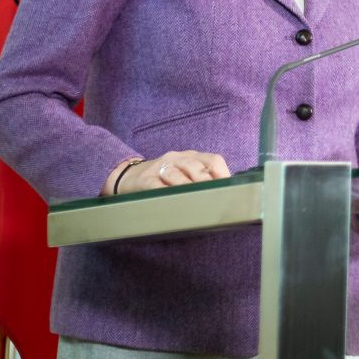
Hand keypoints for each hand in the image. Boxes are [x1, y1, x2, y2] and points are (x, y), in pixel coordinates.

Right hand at [111, 149, 231, 195]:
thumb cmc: (164, 178)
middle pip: (196, 167)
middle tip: (215, 198)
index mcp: (192, 156)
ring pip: (177, 175)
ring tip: (197, 201)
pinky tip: (172, 202)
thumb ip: (202, 180)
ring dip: (188, 188)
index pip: (213, 160)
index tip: (230, 190)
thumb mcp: (185, 173)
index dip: (223, 174)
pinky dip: (165, 193)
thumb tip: (224, 197)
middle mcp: (177, 158)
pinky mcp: (145, 179)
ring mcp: (160, 167)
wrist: (129, 176)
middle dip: (206, 182)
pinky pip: (156, 185)